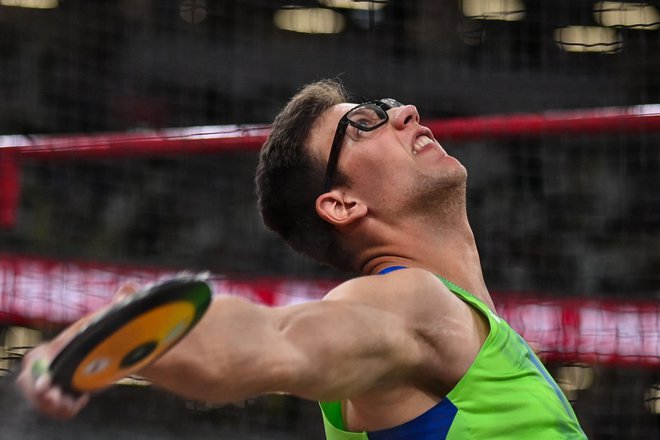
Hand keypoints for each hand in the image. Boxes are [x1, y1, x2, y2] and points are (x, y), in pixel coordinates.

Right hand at [15, 282, 140, 418]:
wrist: (129, 347)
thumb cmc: (119, 328)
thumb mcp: (121, 314)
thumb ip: (124, 301)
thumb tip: (128, 288)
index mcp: (62, 343)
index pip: (36, 359)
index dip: (37, 372)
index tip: (48, 383)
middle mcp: (56, 360)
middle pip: (30, 382)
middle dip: (40, 395)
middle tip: (62, 400)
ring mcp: (61, 376)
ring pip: (42, 398)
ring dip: (52, 406)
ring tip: (74, 403)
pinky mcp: (69, 389)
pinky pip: (56, 406)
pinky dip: (64, 410)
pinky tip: (81, 400)